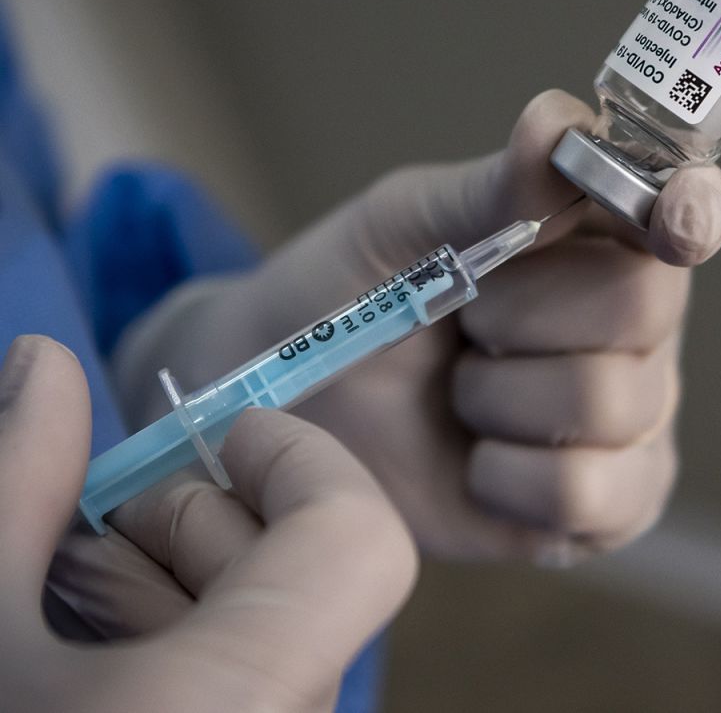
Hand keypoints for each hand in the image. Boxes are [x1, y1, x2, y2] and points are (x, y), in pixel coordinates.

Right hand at [1, 336, 416, 711]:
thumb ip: (20, 482)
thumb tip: (48, 368)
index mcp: (247, 690)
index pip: (358, 536)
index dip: (294, 461)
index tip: (218, 440)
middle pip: (310, 580)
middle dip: (199, 527)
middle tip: (86, 541)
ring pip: (283, 638)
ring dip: (178, 592)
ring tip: (62, 618)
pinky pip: (260, 686)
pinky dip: (188, 651)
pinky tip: (92, 671)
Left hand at [112, 90, 720, 562]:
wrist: (294, 416)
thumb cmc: (351, 299)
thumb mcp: (401, 226)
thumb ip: (488, 187)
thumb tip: (557, 125)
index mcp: (600, 235)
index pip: (688, 210)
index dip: (694, 209)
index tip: (674, 220)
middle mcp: (637, 325)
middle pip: (645, 307)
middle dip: (524, 315)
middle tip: (467, 320)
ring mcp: (632, 419)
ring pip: (611, 403)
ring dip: (499, 401)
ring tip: (458, 394)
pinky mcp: (609, 504)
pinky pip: (591, 495)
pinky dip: (508, 481)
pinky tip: (477, 463)